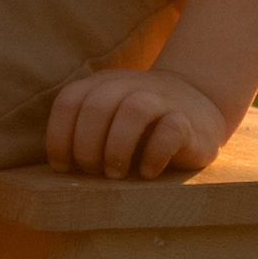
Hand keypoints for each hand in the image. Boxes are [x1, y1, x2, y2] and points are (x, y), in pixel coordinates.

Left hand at [45, 65, 234, 180]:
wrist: (198, 106)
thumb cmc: (141, 126)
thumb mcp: (109, 118)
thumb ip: (84, 130)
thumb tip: (59, 168)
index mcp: (103, 84)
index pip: (69, 101)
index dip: (59, 136)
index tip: (64, 167)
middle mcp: (130, 85)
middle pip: (96, 106)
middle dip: (87, 146)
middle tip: (93, 171)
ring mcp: (161, 99)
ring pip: (134, 110)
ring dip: (117, 147)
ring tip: (116, 174)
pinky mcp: (187, 120)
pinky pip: (171, 129)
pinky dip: (154, 154)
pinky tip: (147, 172)